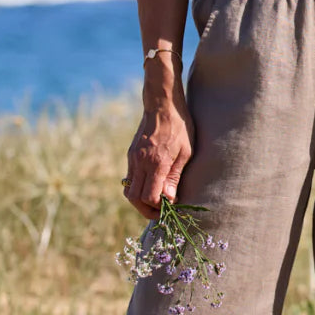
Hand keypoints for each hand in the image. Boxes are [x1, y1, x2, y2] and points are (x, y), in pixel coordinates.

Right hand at [121, 101, 195, 220]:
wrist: (162, 105)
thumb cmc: (180, 127)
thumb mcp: (185, 152)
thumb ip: (175, 177)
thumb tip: (170, 199)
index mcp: (155, 163)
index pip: (148, 197)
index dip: (157, 207)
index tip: (169, 206)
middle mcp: (140, 162)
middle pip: (134, 198)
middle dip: (146, 209)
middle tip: (160, 210)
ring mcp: (132, 158)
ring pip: (128, 190)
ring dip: (140, 200)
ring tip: (156, 199)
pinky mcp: (130, 155)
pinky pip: (129, 178)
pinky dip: (138, 187)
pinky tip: (152, 184)